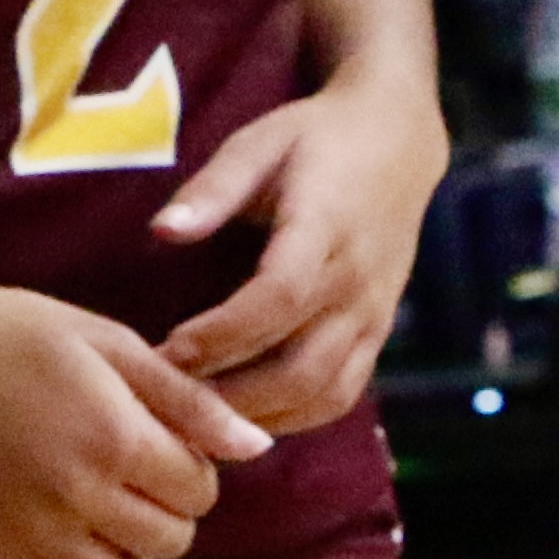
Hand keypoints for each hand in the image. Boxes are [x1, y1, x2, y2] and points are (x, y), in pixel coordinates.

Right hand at [0, 273, 266, 558]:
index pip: (200, 492)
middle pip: (170, 541)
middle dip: (166, 511)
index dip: (192, 468)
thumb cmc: (16, 330)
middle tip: (132, 476)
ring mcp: (33, 531)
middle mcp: (80, 495)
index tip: (160, 444)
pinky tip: (70, 551)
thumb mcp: (111, 343)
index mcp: (117, 438)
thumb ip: (188, 400)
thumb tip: (257, 446)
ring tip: (107, 521)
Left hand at [148, 74, 445, 437]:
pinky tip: (244, 417)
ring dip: (259, 417)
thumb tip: (161, 231)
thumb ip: (213, 189)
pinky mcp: (379, 333)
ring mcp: (374, 314)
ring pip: (322, 391)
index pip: (278, 296)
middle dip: (230, 393)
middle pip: (300, 364)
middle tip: (168, 398)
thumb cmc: (314, 140)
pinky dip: (294, 418)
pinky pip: (342, 394)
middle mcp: (357, 282)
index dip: (222, 333)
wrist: (397, 143)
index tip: (167, 349)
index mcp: (325, 227)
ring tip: (197, 418)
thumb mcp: (259, 144)